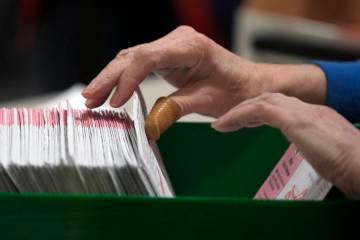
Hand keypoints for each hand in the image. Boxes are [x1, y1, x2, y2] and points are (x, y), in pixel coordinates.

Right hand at [82, 26, 269, 116]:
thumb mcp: (206, 101)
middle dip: (109, 78)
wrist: (250, 85)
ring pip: (132, 58)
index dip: (126, 80)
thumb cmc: (235, 91)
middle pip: (133, 56)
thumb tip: (147, 126)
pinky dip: (125, 78)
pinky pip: (140, 64)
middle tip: (89, 98)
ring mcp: (172, 47)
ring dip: (112, 78)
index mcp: (189, 46)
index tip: (114, 102)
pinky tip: (112, 91)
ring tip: (93, 97)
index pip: (146, 58)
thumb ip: (175, 109)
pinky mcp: (169, 56)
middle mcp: (177, 40)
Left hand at [212, 93, 359, 197]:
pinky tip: (224, 125)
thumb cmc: (350, 166)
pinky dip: (239, 116)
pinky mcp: (294, 119)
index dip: (260, 112)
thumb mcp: (327, 154)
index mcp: (316, 116)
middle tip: (228, 120)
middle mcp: (308, 109)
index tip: (246, 121)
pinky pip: (258, 111)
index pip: (282, 107)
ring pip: (261, 101)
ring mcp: (301, 111)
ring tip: (221, 123)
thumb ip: (314, 148)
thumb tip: (308, 153)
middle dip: (246, 108)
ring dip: (238, 111)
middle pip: (268, 99)